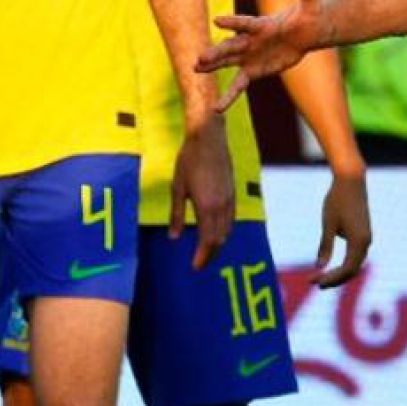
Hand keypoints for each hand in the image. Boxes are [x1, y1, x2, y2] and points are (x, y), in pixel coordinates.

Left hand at [171, 114, 234, 269]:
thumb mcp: (177, 188)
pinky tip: (216, 230)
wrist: (209, 138)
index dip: (202, 257)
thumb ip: (176, 215)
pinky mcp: (233, 192)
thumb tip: (174, 237)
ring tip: (207, 251)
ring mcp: (230, 199)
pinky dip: (224, 230)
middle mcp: (221, 206)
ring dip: (218, 243)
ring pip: (228, 230)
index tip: (195, 267)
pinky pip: (231, 218)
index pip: (208, 241)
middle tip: (200, 264)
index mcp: (206, 207)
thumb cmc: (189, 161)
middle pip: (220, 239)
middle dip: (211, 254)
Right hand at [199, 0, 327, 113]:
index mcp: (262, 25)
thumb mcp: (311, 4)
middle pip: (230, 46)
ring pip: (227, 62)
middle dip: (216, 52)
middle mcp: (250, 40)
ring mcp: (249, 55)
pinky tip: (217, 109)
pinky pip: (238, 85)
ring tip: (195, 70)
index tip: (217, 20)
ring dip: (213, 66)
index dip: (233, 21)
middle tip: (200, 58)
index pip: (246, 22)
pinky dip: (229, 96)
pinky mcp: (252, 70)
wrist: (304, 33)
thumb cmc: (307, 17)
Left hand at [311, 168, 372, 289]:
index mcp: (359, 241)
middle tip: (316, 284)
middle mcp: (366, 242)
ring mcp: (366, 237)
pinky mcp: (363, 233)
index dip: (332, 278)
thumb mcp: (328, 224)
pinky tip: (332, 266)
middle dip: (335, 279)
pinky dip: (345, 264)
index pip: (346, 269)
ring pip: (355, 263)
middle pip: (352, 270)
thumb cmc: (338, 200)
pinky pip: (356, 255)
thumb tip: (319, 267)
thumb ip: (325, 246)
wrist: (351, 180)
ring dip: (340, 273)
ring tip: (322, 278)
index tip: (315, 282)